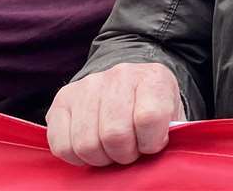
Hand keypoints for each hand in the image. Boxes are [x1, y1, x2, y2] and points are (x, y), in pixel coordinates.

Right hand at [46, 62, 183, 166]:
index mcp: (153, 77)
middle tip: (130, 151)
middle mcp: (119, 75)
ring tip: (111, 150)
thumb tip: (160, 153)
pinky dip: (77, 157)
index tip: (152, 144)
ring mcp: (87, 86)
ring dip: (101, 157)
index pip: (149, 118)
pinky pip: (62, 146)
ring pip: (86, 143)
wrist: (129, 85)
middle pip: (115, 134)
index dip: (151, 143)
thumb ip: (170, 132)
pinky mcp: (62, 100)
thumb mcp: (171, 115)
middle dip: (124, 154)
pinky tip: (92, 148)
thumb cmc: (152, 108)